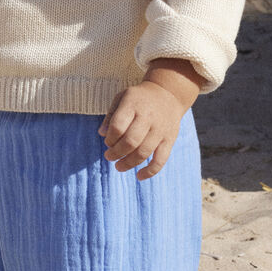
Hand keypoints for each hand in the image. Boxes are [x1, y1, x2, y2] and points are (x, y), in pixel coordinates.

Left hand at [98, 59, 201, 179]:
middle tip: (109, 157)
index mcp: (133, 105)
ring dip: (129, 163)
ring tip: (119, 167)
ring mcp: (160, 129)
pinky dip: (150, 171)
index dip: (110, 138)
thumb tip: (101, 134)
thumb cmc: (139, 98)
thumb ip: (110, 115)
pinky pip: (161, 160)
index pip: (118, 126)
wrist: (168, 93)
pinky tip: (139, 176)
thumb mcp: (122, 98)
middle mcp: (148, 117)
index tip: (107, 142)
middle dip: (116, 153)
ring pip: (144, 152)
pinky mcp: (170, 139)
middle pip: (130, 142)